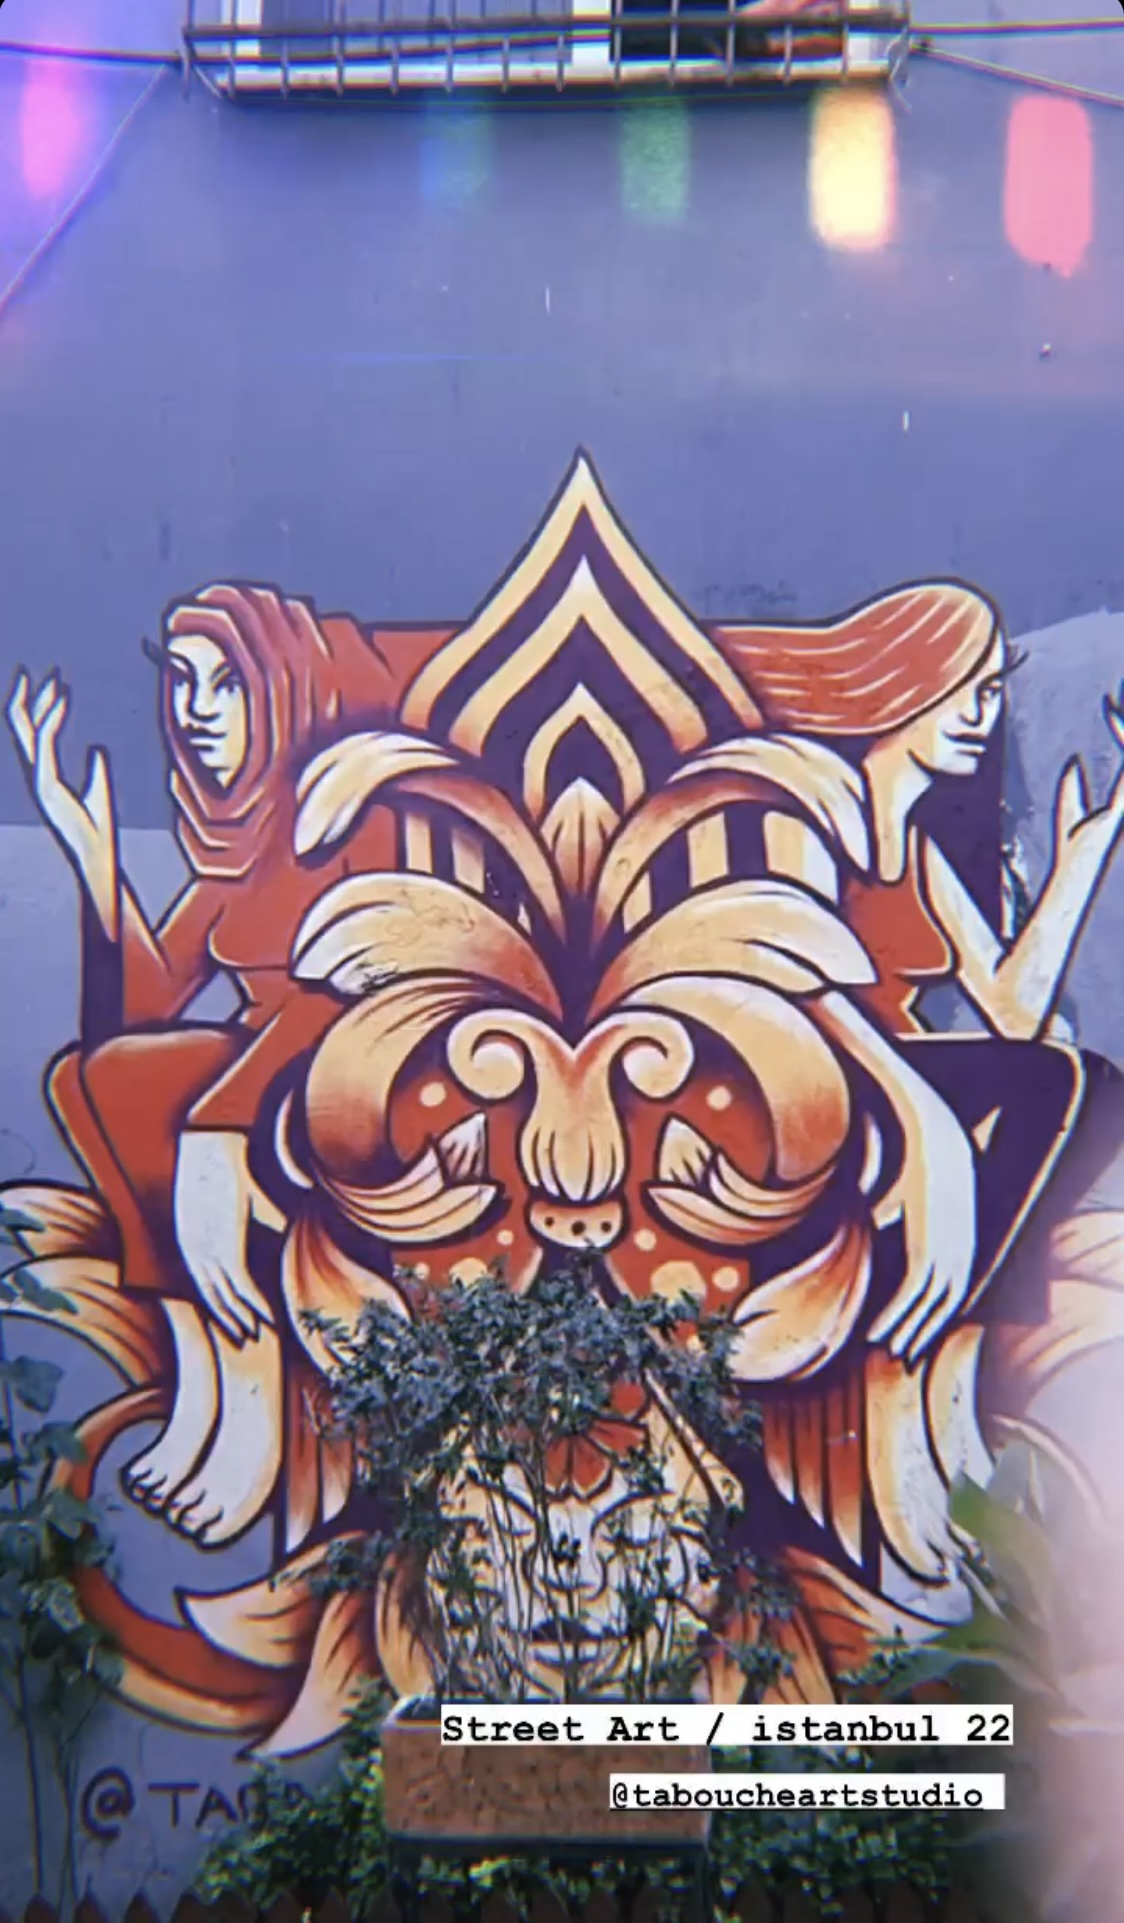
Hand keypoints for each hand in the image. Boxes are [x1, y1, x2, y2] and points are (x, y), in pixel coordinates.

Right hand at [7, 671, 114, 886]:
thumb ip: (95, 768)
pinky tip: (62, 698)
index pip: (32, 735)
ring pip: (30, 730)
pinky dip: (52, 717)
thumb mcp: (99, 788)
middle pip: (22, 728)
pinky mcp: (47, 783)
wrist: (97, 854)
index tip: (49, 685)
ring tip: (54, 680)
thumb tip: (97, 748)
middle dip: (24, 698)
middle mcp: (37, 774)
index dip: (36, 708)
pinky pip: (45, 742)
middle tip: (27, 670)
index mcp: (45, 776)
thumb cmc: (98, 828)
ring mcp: (39, 778)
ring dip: (41, 702)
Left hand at [174, 1130, 275, 1343]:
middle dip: (230, 1319)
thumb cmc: (225, 1165)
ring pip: (227, 1297)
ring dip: (243, 1318)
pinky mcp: (225, 1246)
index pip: (205, 1283)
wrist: (211, 1145)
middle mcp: (196, 1252)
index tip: (233, 1319)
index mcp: (192, 1241)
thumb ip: (262, 1218)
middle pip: (213, 1296)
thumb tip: (287, 1225)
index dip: (219, 1304)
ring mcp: (208, 1252)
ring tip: (257, 1335)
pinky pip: (241, 1285)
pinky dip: (255, 1304)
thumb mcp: (242, 1200)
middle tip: (245, 1339)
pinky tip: (266, 1318)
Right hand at [869, 1085, 976, 1364]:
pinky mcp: (927, 1249)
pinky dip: (894, 1316)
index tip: (915, 1332)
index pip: (952, 1291)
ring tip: (887, 1350)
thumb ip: (895, 1212)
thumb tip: (872, 1216)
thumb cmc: (919, 1156)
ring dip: (906, 1331)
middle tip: (902, 1356)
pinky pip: (911, 1294)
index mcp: (961, 1241)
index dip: (933, 1314)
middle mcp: (960, 1254)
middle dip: (922, 1332)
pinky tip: (878, 1331)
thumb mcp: (907, 1192)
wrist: (933, 1135)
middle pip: (943, 1307)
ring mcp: (947, 1254)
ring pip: (927, 1307)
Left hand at [1051, 690, 1123, 881]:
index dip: (1119, 726)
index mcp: (1120, 795)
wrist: (1074, 873)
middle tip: (1118, 691)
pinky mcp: (1121, 806)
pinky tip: (1115, 722)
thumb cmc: (1071, 849)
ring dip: (1122, 729)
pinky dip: (1122, 740)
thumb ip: (1072, 786)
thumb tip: (1075, 760)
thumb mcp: (1068, 809)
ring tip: (1115, 703)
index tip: (1109, 702)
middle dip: (1123, 723)